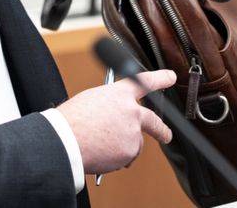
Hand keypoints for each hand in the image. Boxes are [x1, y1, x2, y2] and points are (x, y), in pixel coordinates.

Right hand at [56, 69, 175, 173]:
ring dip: (123, 148)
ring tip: (102, 146)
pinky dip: (115, 159)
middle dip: (162, 130)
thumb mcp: (91, 101)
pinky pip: (125, 158)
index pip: (144, 81)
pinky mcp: (130, 151)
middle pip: (154, 121)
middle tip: (166, 135)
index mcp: (119, 94)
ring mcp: (132, 132)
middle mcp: (131, 111)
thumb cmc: (71, 120)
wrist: (65, 140)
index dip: (160, 78)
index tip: (171, 77)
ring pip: (134, 144)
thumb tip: (114, 119)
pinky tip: (100, 153)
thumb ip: (110, 107)